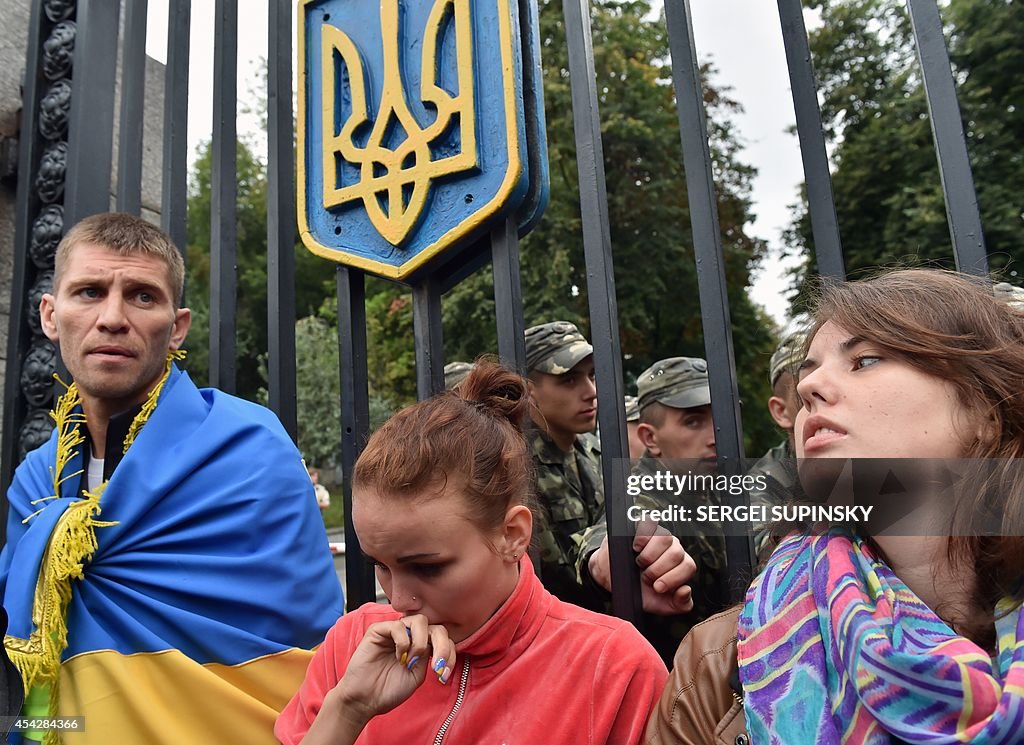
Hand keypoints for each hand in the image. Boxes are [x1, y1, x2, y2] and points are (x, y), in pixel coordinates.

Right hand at [327, 615, 456, 727]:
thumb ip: (428, 657)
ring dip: (421, 642)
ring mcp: (395, 631)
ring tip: (412, 661)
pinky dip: (403, 642)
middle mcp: (410, 636)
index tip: (444, 674)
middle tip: (437, 667)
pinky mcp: (379, 630)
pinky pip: (398, 626)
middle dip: (442, 646)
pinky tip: (398, 657)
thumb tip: (435, 644)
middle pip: (436, 626)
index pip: (443, 638)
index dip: (449, 653)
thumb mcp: (417, 675)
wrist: (365, 700)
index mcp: (421, 646)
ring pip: (419, 620)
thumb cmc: (388, 690)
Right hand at [587, 520, 695, 615]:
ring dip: (650, 555)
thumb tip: (686, 589)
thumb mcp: (660, 605)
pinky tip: (636, 547)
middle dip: (658, 570)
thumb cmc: (639, 591)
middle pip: (677, 552)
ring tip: (640, 563)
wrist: (612, 580)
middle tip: (645, 577)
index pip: (688, 566)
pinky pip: (650, 522)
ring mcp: (658, 535)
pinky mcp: (642, 526)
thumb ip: (680, 604)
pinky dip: (643, 536)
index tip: (657, 587)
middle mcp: (672, 547)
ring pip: (666, 537)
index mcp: (680, 565)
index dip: (673, 578)